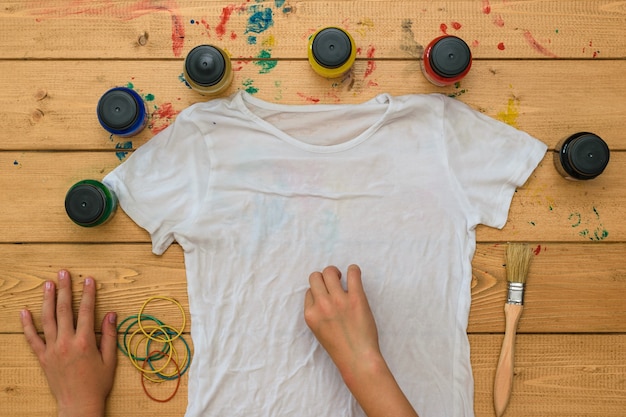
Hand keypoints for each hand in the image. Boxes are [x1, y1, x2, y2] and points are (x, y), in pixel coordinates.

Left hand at [20, 270, 117, 416]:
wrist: (78, 405)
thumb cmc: (97, 384)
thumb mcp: (110, 360)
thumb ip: (110, 335)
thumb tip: (111, 314)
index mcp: (86, 342)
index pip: (87, 311)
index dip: (88, 294)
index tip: (88, 280)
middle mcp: (67, 343)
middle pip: (65, 310)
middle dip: (65, 289)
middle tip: (64, 273)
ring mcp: (52, 350)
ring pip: (48, 319)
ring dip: (47, 300)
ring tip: (48, 284)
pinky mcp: (43, 358)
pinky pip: (32, 339)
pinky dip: (27, 325)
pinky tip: (24, 312)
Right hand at [304, 264, 380, 379]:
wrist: (358, 359)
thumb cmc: (341, 348)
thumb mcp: (318, 331)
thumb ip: (317, 313)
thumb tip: (322, 294)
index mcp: (310, 314)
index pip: (309, 292)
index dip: (318, 292)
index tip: (326, 298)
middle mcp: (322, 305)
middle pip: (315, 277)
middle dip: (323, 277)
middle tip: (333, 282)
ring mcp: (338, 301)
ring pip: (329, 272)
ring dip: (335, 272)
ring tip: (342, 278)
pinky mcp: (356, 298)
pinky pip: (353, 273)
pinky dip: (353, 270)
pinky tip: (354, 274)